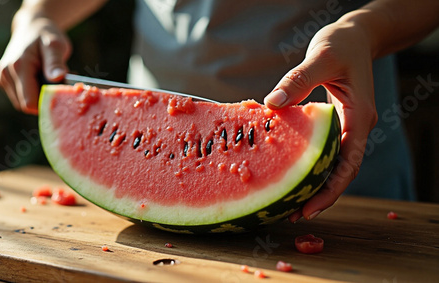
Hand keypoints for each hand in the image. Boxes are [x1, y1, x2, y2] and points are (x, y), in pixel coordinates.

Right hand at [0, 16, 70, 113]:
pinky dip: (34, 93)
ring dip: (40, 96)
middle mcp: (5, 74)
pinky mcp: (4, 81)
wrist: (31, 27)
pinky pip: (21, 97)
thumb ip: (55, 62)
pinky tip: (42, 79)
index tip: (63, 92)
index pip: (30, 102)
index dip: (48, 103)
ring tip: (50, 78)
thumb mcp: (55, 44)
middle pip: (27, 105)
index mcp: (18, 66)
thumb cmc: (46, 35)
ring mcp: (3, 78)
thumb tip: (58, 78)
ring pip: (24, 103)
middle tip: (60, 82)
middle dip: (45, 99)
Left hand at [264, 20, 377, 221]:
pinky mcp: (336, 124)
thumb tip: (271, 104)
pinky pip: (325, 151)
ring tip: (289, 204)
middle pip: (342, 171)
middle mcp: (356, 126)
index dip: (331, 189)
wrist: (356, 37)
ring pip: (334, 164)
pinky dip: (310, 165)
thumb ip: (299, 79)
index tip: (310, 208)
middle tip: (293, 215)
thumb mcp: (322, 56)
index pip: (349, 162)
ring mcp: (347, 127)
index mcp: (360, 116)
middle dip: (321, 195)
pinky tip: (289, 173)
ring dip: (315, 184)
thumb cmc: (342, 44)